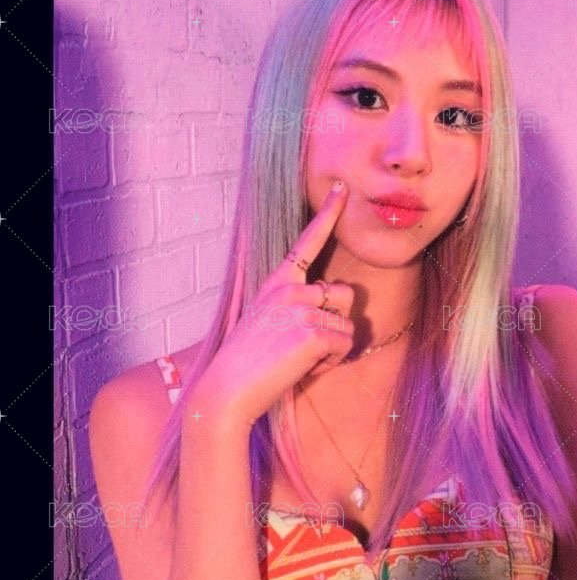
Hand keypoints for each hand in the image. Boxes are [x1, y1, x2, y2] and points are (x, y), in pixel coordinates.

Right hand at [192, 179, 355, 430]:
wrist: (226, 391)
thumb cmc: (247, 364)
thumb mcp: (267, 322)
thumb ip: (294, 307)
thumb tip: (330, 305)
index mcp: (277, 282)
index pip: (307, 243)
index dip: (328, 214)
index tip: (341, 188)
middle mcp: (290, 288)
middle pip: (345, 295)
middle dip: (335, 324)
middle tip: (302, 348)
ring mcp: (300, 308)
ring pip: (348, 325)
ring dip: (332, 348)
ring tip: (298, 360)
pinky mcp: (312, 332)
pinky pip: (345, 344)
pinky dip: (331, 363)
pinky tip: (302, 369)